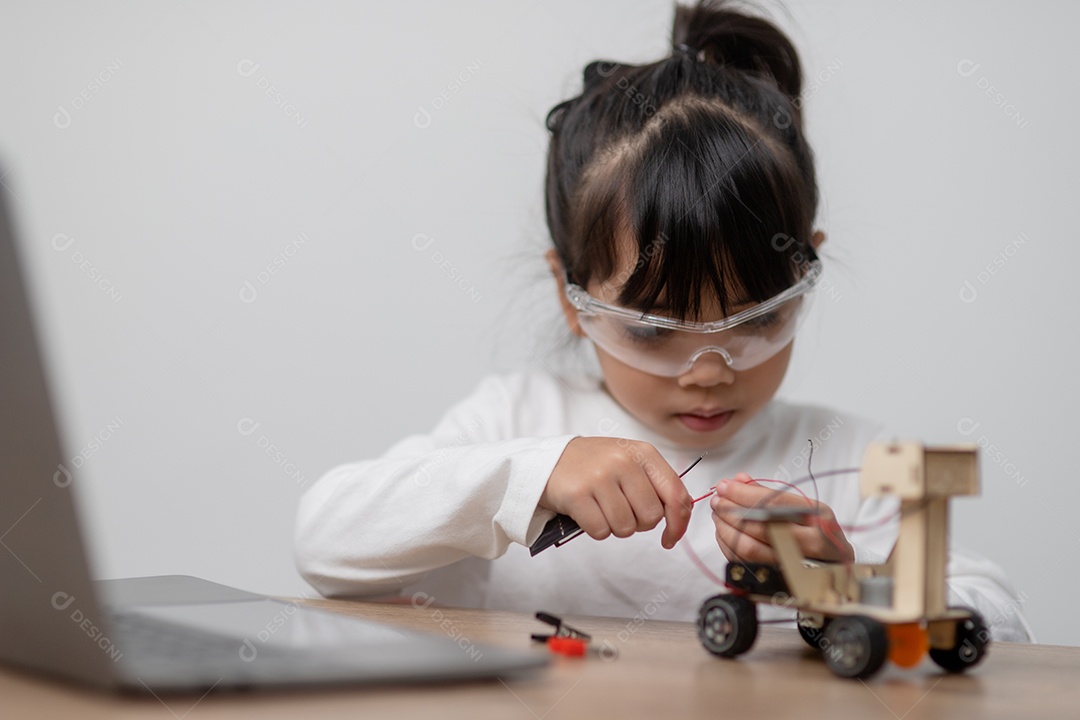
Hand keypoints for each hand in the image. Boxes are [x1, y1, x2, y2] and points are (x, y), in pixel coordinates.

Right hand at [541, 437, 692, 548]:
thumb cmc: (596, 466)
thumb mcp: (630, 462)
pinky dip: (596, 529)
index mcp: (643, 452)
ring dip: (615, 527)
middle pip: (651, 517)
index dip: (679, 522)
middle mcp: (623, 461)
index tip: (671, 537)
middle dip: (639, 523)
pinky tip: (588, 512)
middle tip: (621, 510)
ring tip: (602, 508)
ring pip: (626, 528)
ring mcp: (599, 476)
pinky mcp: (577, 494)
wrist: (549, 460)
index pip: (676, 494)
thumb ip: (657, 484)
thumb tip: (681, 516)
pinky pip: (601, 531)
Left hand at [709, 472, 853, 563]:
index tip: (724, 486)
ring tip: (717, 516)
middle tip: (717, 501)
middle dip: (731, 511)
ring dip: (726, 529)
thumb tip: (738, 480)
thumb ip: (769, 494)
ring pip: (750, 548)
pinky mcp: (781, 582)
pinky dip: (728, 547)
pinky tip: (723, 533)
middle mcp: (811, 542)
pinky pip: (746, 564)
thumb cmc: (816, 534)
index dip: (744, 494)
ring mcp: (797, 566)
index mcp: (818, 517)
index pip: (775, 502)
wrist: (836, 571)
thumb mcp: (804, 508)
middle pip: (760, 526)